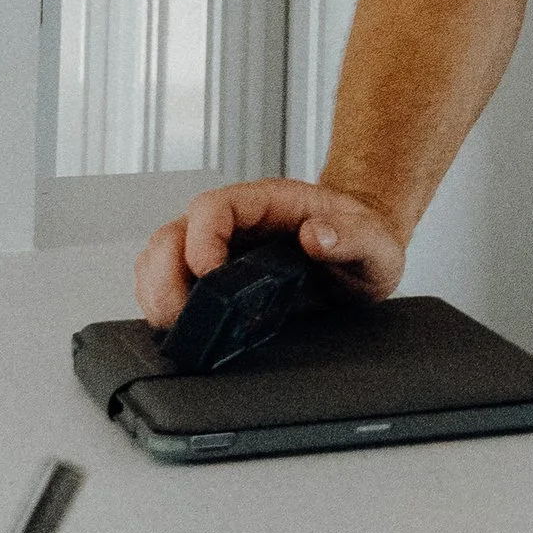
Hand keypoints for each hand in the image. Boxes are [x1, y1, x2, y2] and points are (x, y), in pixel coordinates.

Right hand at [136, 180, 408, 330]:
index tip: (210, 276)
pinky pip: (169, 284)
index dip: (202, 239)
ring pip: (160, 259)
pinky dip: (163, 305)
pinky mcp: (213, 279)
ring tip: (177, 327)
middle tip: (183, 317)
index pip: (213, 207)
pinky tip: (182, 329)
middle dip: (166, 277)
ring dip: (157, 292)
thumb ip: (353, 236)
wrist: (362, 255)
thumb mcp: (376, 242)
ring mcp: (219, 250)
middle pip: (173, 235)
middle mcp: (234, 224)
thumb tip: (317, 235)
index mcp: (267, 203)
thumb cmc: (363, 240)